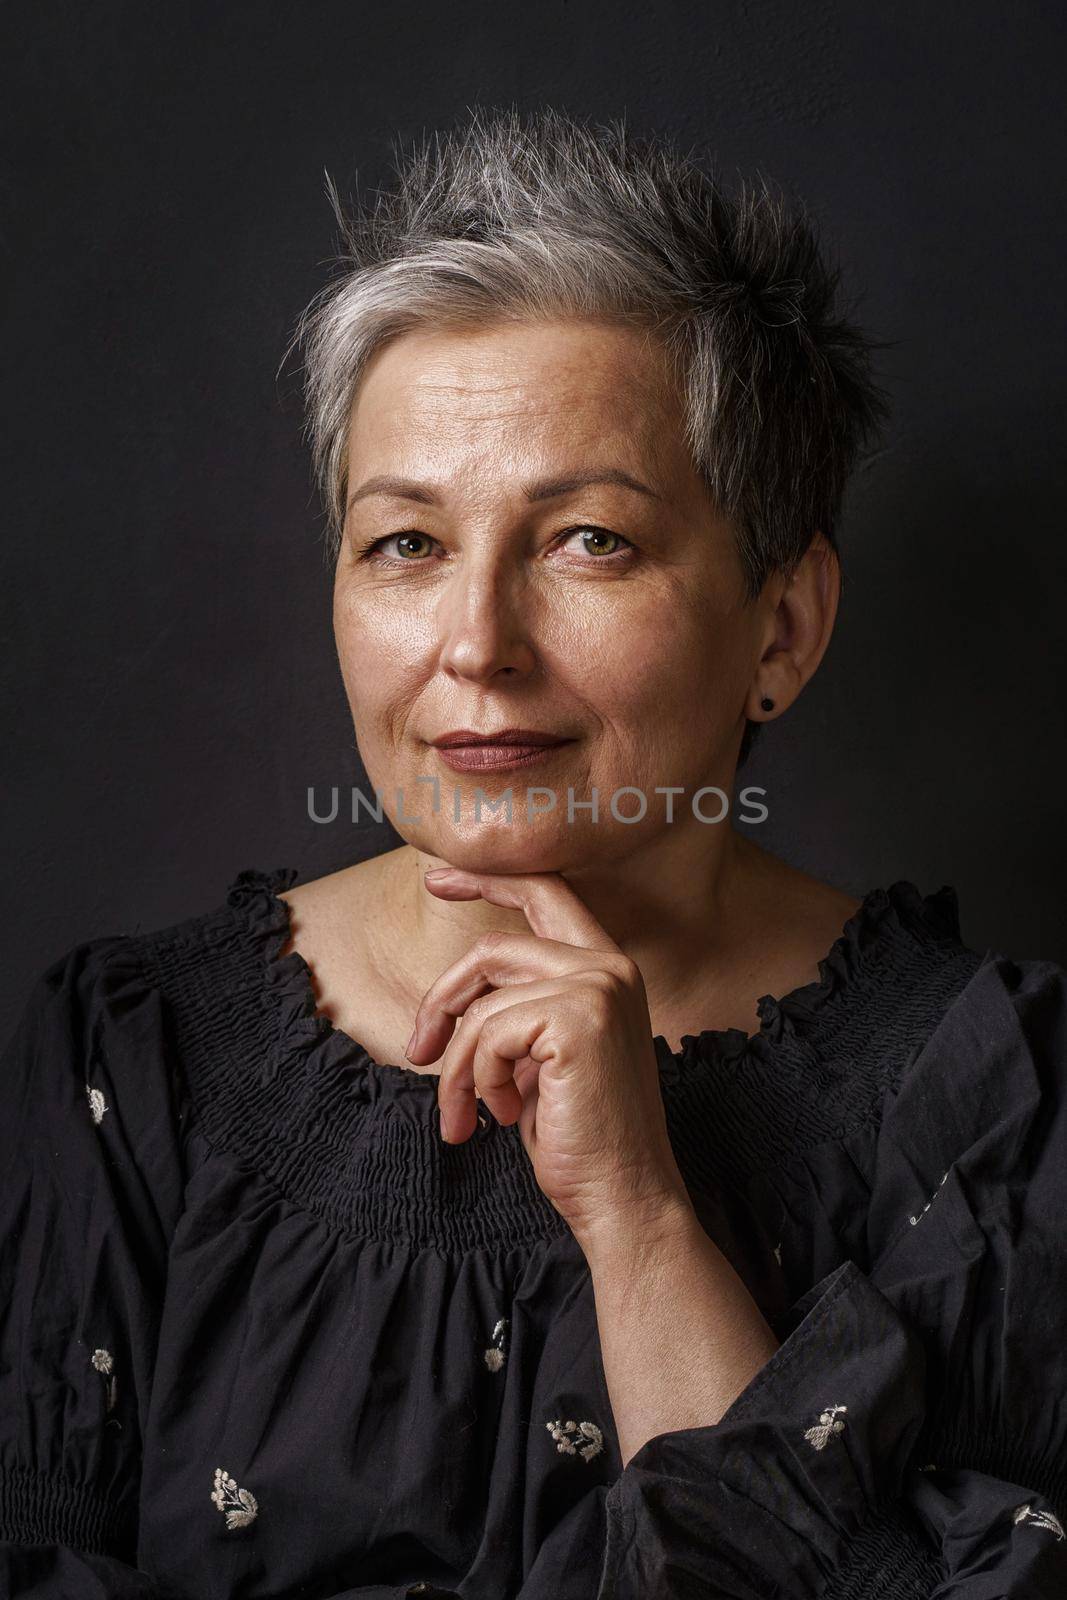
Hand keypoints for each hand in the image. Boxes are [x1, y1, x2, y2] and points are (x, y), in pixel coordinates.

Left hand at [405, 866, 693, 1248]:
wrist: (622, 1196)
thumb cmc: (579, 1136)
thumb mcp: (539, 1057)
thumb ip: (516, 1010)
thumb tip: (452, 999)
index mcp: (607, 968)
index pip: (543, 892)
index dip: (486, 879)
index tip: (436, 878)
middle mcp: (610, 966)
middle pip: (491, 950)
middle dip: (442, 1002)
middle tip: (418, 1054)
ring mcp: (598, 987)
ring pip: (481, 1002)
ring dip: (457, 1066)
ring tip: (464, 1114)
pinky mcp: (578, 1017)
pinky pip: (487, 1033)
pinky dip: (477, 1080)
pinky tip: (504, 1114)